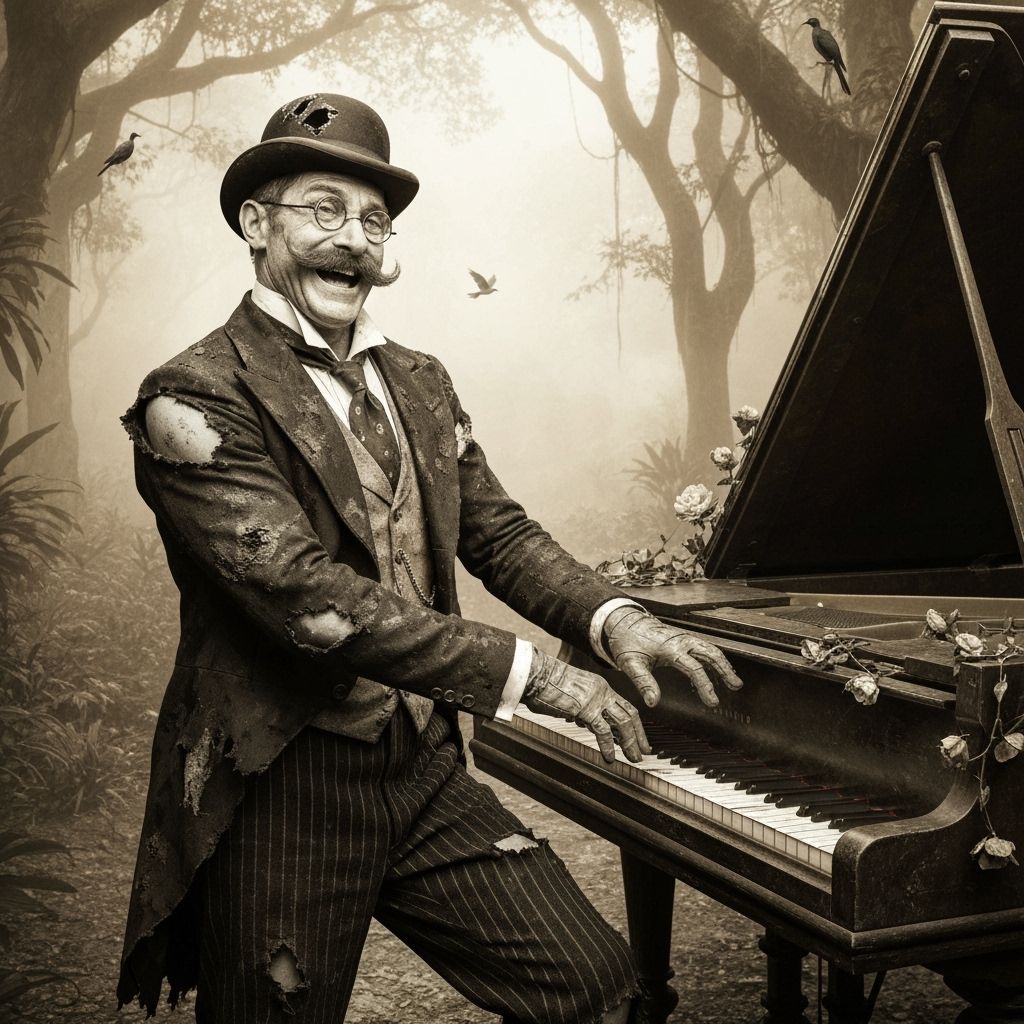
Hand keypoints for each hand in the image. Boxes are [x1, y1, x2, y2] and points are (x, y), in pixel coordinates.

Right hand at [522, 647, 649, 763]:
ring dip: (630, 742)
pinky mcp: (586, 708)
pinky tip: (609, 757)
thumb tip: (583, 721)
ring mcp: (596, 698)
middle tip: (643, 751)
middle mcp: (602, 690)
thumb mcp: (570, 696)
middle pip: (629, 713)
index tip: (637, 737)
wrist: (535, 674)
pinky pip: (603, 730)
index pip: (623, 706)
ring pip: (622, 722)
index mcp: (599, 686)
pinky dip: (608, 746)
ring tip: (633, 758)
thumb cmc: (545, 684)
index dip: (633, 723)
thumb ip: (580, 708)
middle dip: (639, 734)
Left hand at [604, 606, 742, 707]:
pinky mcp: (684, 639)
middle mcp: (681, 641)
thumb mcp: (630, 664)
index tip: (712, 702)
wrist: (625, 622)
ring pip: (711, 649)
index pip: (694, 668)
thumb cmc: (627, 642)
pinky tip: (721, 669)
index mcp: (670, 648)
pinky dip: (716, 658)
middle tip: (736, 686)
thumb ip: (643, 683)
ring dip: (724, 664)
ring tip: (734, 681)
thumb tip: (653, 702)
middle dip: (725, 670)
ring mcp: (684, 638)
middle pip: (710, 653)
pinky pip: (705, 647)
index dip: (705, 686)